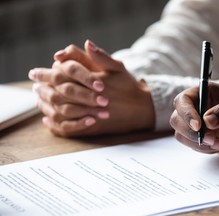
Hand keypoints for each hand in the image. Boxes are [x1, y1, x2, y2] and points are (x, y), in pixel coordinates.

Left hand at [29, 40, 154, 136]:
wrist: (142, 109)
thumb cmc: (129, 87)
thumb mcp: (118, 67)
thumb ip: (101, 56)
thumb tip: (87, 43)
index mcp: (95, 81)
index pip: (64, 73)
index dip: (46, 73)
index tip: (35, 72)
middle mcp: (91, 98)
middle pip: (58, 92)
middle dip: (43, 88)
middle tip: (34, 84)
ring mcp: (91, 114)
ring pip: (61, 110)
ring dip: (46, 104)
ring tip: (39, 98)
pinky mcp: (93, 127)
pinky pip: (68, 128)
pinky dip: (55, 124)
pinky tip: (47, 119)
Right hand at [170, 83, 218, 152]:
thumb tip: (208, 121)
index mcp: (202, 92)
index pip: (182, 101)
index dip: (186, 114)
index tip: (199, 126)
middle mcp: (195, 107)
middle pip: (177, 120)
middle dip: (192, 133)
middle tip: (211, 139)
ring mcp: (196, 123)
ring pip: (183, 135)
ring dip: (200, 144)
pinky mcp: (201, 136)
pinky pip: (193, 146)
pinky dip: (206, 149)